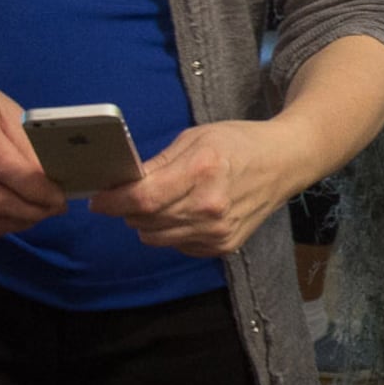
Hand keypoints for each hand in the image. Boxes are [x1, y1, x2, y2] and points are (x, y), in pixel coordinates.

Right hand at [0, 72, 65, 240]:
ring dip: (14, 224)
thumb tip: (51, 179)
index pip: (10, 170)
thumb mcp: (5, 108)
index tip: (59, 197)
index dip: (39, 191)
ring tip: (33, 215)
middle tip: (52, 209)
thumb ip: (28, 143)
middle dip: (32, 212)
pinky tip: (7, 220)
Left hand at [95, 120, 307, 259]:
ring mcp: (218, 231)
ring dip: (146, 223)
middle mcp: (210, 207)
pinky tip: (183, 212)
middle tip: (128, 195)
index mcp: (202, 171)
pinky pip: (177, 246)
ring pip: (157, 238)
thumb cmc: (239, 143)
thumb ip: (159, 162)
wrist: (285, 163)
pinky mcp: (223, 246)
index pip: (144, 199)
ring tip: (158, 202)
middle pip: (146, 221)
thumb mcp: (196, 138)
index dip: (114, 202)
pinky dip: (170, 232)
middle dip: (127, 210)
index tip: (98, 199)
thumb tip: (123, 181)